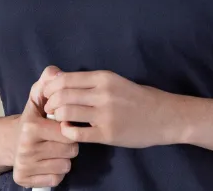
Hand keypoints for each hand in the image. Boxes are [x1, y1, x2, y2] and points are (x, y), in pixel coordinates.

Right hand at [13, 66, 78, 188]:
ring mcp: (25, 166)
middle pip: (70, 150)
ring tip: (53, 149)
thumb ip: (48, 83)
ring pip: (66, 165)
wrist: (8, 142)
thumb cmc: (32, 119)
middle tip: (58, 138)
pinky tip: (48, 162)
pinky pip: (57, 178)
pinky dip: (56, 172)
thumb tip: (55, 72)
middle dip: (70, 144)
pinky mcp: (25, 180)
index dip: (70, 128)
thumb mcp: (37, 98)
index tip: (62, 125)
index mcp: (31, 127)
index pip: (68, 131)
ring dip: (64, 158)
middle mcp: (25, 148)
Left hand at [42, 70, 183, 148]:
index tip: (47, 94)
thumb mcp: (116, 82)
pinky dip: (67, 132)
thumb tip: (60, 81)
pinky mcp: (107, 134)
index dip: (50, 88)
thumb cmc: (140, 98)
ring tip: (59, 119)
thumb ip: (91, 83)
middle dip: (50, 103)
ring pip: (66, 113)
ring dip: (57, 117)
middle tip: (50, 109)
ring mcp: (105, 115)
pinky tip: (70, 131)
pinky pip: (76, 134)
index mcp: (105, 78)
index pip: (65, 79)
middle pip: (62, 96)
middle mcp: (103, 94)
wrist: (165, 116)